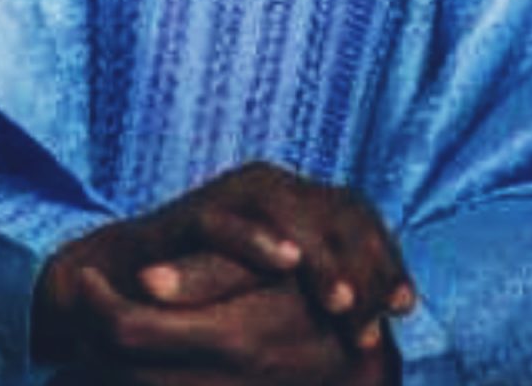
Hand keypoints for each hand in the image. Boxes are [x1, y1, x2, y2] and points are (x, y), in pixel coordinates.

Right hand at [33, 163, 412, 366]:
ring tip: (341, 301)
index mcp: (301, 207)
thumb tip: (383, 340)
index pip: (359, 220)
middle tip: (379, 314)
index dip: (385, 259)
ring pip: (292, 209)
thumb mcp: (277, 300)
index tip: (404, 308)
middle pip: (336, 209)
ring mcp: (233, 198)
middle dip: (363, 260)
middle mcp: (274, 191)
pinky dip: (258, 237)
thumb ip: (321, 301)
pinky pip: (229, 220)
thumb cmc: (213, 299)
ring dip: (321, 254)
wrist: (126, 285)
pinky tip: (286, 262)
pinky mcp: (192, 213)